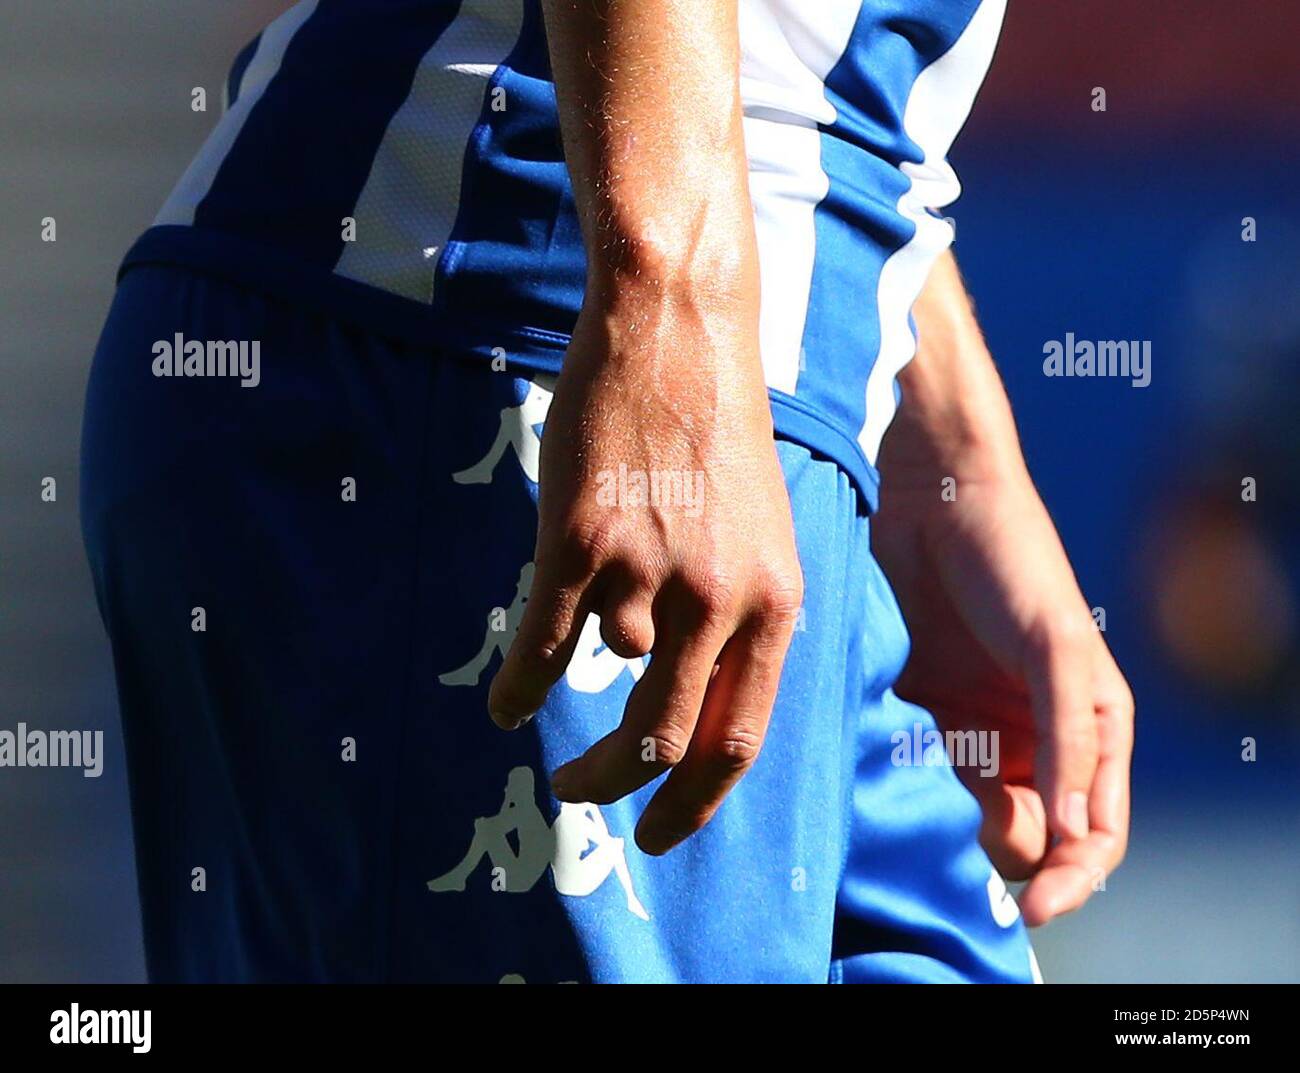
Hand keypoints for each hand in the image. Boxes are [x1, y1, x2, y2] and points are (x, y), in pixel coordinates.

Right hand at [487, 284, 803, 855]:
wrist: (679, 329)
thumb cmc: (718, 430)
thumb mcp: (762, 533)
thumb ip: (736, 616)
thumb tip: (669, 686)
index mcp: (776, 604)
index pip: (739, 742)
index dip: (694, 805)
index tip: (659, 834)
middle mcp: (720, 600)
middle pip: (664, 741)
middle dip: (618, 785)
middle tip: (585, 794)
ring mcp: (649, 572)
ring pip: (603, 675)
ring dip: (571, 697)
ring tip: (548, 693)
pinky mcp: (580, 543)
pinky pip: (541, 647)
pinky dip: (517, 688)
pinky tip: (505, 704)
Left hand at [872, 465, 1133, 925]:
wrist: (930, 492)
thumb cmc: (1011, 558)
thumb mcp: (1053, 645)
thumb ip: (1070, 736)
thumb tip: (1072, 834)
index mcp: (1084, 729)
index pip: (1089, 835)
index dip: (1072, 879)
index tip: (1033, 907)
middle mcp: (1027, 737)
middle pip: (1020, 834)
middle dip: (993, 844)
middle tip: (956, 814)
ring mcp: (968, 725)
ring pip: (958, 811)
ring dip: (941, 814)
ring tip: (920, 777)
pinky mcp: (913, 709)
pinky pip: (909, 771)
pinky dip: (900, 781)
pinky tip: (886, 767)